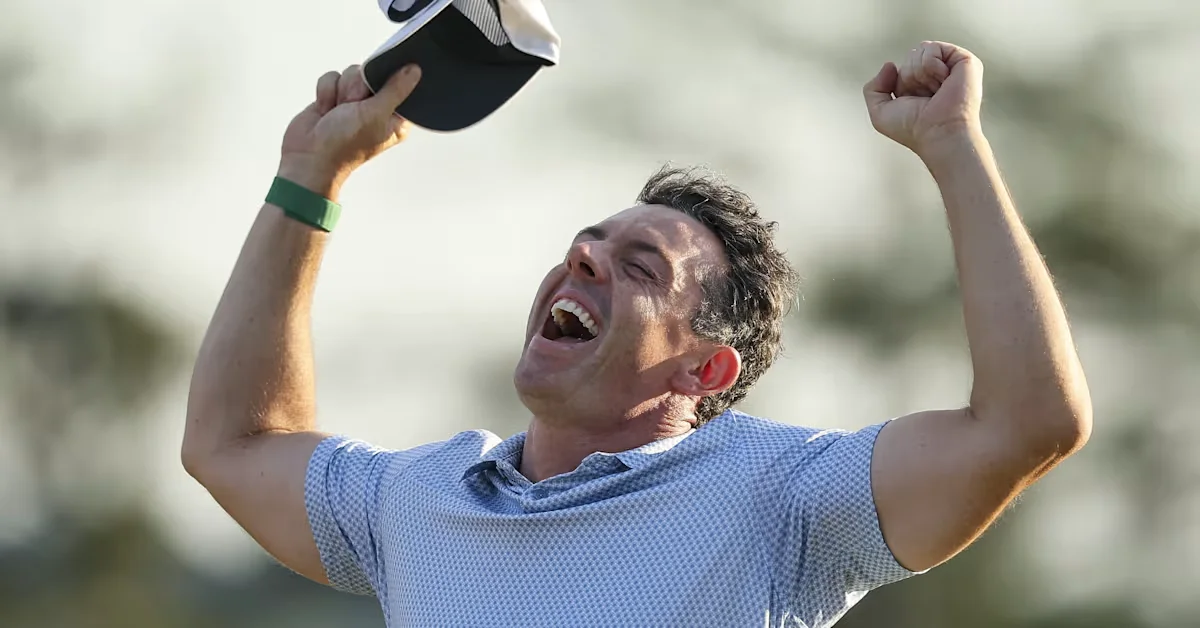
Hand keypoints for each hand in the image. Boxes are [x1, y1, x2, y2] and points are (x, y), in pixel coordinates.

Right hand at [277, 64, 421, 199]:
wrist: (308, 156)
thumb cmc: (344, 145)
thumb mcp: (376, 115)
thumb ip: (395, 90)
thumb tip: (414, 71)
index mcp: (395, 117)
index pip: (401, 84)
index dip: (388, 81)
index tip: (375, 91)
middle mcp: (377, 107)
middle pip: (373, 72)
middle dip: (358, 88)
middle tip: (353, 107)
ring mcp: (355, 102)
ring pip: (352, 72)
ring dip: (341, 91)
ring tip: (337, 111)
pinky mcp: (335, 97)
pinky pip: (333, 77)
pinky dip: (326, 92)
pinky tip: (326, 109)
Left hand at [863, 42, 983, 159]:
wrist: (938, 134)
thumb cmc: (912, 129)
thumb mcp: (880, 113)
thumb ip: (873, 88)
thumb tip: (890, 64)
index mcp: (924, 85)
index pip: (904, 66)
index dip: (901, 83)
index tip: (914, 102)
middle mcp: (940, 75)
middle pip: (912, 54)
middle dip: (911, 76)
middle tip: (926, 97)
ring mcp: (954, 67)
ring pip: (922, 49)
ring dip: (920, 73)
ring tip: (935, 91)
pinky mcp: (966, 61)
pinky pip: (934, 48)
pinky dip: (931, 65)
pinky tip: (943, 82)